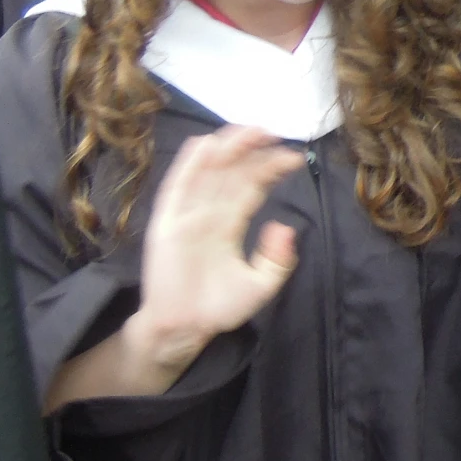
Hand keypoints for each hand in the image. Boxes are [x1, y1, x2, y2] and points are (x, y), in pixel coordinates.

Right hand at [128, 127, 303, 370]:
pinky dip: (188, 166)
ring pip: (207, 172)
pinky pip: (177, 190)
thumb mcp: (260, 285)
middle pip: (232, 172)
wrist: (184, 330)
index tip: (293, 157)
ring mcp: (188, 216)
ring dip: (226, 149)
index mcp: (230, 222)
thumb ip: (277, 260)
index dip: (270, 168)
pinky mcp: (167, 224)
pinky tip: (204, 145)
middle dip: (251, 150)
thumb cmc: (219, 307)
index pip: (252, 186)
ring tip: (248, 131)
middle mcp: (210, 213)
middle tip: (272, 132)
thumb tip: (286, 228)